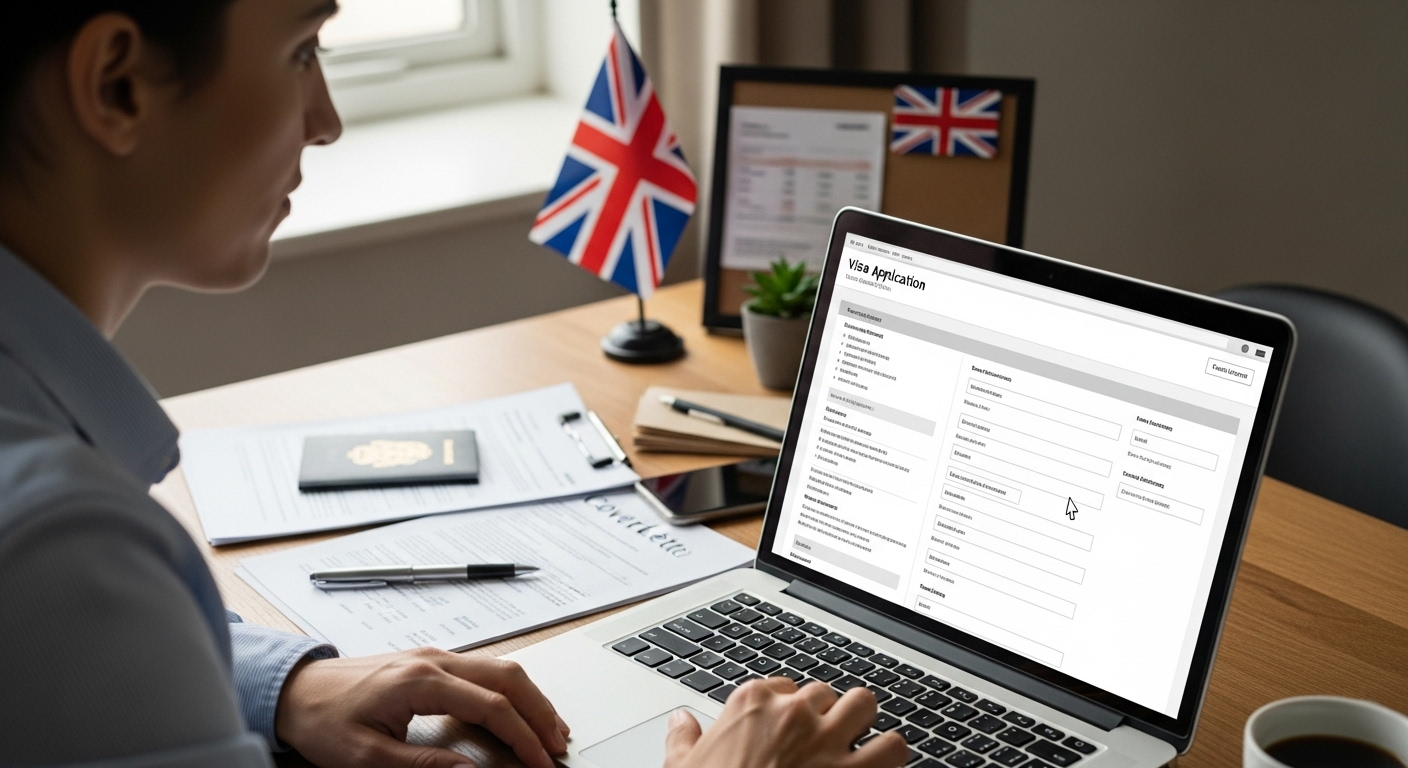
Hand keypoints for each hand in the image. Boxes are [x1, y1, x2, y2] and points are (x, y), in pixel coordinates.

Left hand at [274, 647, 569, 767]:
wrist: (295, 689)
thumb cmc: (324, 718)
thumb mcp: (367, 755)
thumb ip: (424, 763)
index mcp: (421, 680)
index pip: (491, 707)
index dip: (523, 738)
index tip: (541, 763)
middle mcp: (435, 660)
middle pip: (508, 678)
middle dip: (541, 712)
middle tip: (559, 745)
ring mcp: (435, 656)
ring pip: (501, 668)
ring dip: (531, 697)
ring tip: (551, 729)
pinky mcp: (432, 661)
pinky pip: (485, 669)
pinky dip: (511, 690)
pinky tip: (520, 709)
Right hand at [664, 678, 908, 767]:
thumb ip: (684, 740)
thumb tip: (680, 721)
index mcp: (751, 704)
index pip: (785, 688)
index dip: (791, 711)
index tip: (789, 732)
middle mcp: (793, 714)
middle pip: (826, 693)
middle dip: (827, 716)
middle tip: (822, 743)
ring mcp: (827, 740)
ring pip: (865, 705)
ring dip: (864, 726)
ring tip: (859, 746)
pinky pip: (894, 746)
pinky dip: (892, 756)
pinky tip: (882, 767)